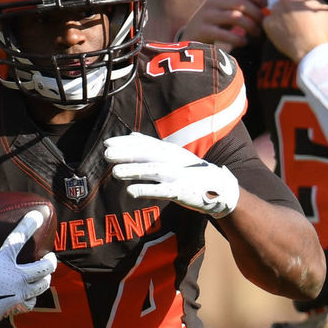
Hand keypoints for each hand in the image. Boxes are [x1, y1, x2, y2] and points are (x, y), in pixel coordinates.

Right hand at [0, 211, 56, 327]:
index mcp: (3, 263)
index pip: (19, 239)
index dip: (29, 224)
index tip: (38, 215)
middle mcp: (15, 278)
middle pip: (44, 267)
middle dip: (51, 260)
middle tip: (50, 254)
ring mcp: (17, 294)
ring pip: (42, 285)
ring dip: (46, 277)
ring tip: (46, 273)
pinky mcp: (15, 307)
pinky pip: (32, 302)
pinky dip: (34, 296)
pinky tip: (31, 293)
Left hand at [104, 132, 239, 217]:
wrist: (221, 188)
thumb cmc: (191, 171)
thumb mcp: (173, 155)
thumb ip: (152, 146)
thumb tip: (131, 135)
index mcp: (169, 151)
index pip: (145, 144)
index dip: (126, 143)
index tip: (107, 142)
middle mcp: (172, 160)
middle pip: (147, 154)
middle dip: (126, 153)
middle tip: (107, 153)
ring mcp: (178, 175)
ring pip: (153, 171)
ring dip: (134, 171)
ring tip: (114, 172)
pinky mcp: (182, 191)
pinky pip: (162, 190)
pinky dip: (147, 190)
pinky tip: (131, 192)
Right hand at [180, 0, 266, 49]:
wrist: (190, 37)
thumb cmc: (214, 23)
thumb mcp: (226, 9)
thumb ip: (242, 2)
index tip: (266, 6)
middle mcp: (212, 2)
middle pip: (242, 4)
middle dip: (257, 14)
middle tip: (264, 24)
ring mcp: (206, 15)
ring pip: (236, 17)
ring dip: (250, 26)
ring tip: (256, 34)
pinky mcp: (203, 30)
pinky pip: (225, 34)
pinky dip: (238, 39)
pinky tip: (244, 42)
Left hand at [263, 0, 327, 62]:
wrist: (309, 49)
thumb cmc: (320, 29)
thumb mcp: (325, 8)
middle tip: (289, 3)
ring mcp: (275, 10)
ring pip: (274, 5)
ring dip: (280, 11)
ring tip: (288, 23)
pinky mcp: (267, 22)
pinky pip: (268, 19)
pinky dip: (273, 23)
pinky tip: (282, 31)